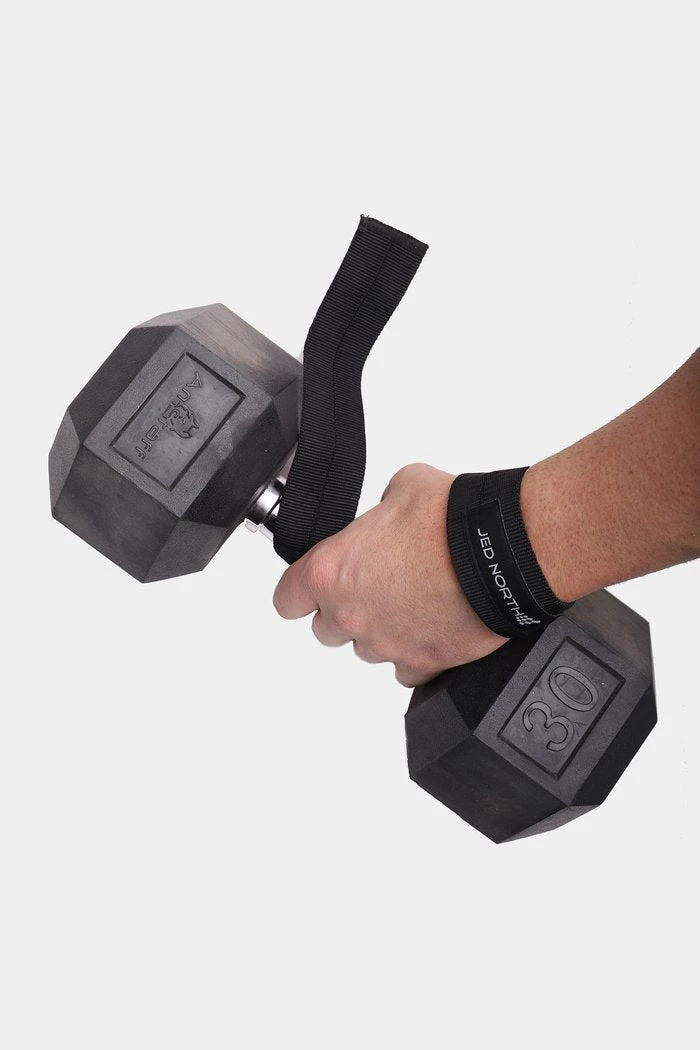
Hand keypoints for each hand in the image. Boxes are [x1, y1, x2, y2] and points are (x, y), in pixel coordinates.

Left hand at [273, 463, 506, 686]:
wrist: (501, 552)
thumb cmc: (451, 519)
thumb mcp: (401, 488)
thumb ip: (379, 510)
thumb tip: (387, 516)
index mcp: (332, 571)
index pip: (287, 600)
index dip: (299, 593)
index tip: (310, 590)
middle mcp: (351, 615)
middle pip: (326, 631)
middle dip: (345, 612)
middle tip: (375, 589)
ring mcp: (385, 644)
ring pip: (367, 651)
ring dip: (381, 632)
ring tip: (412, 605)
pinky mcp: (423, 664)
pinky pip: (406, 670)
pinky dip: (416, 654)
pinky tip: (433, 629)